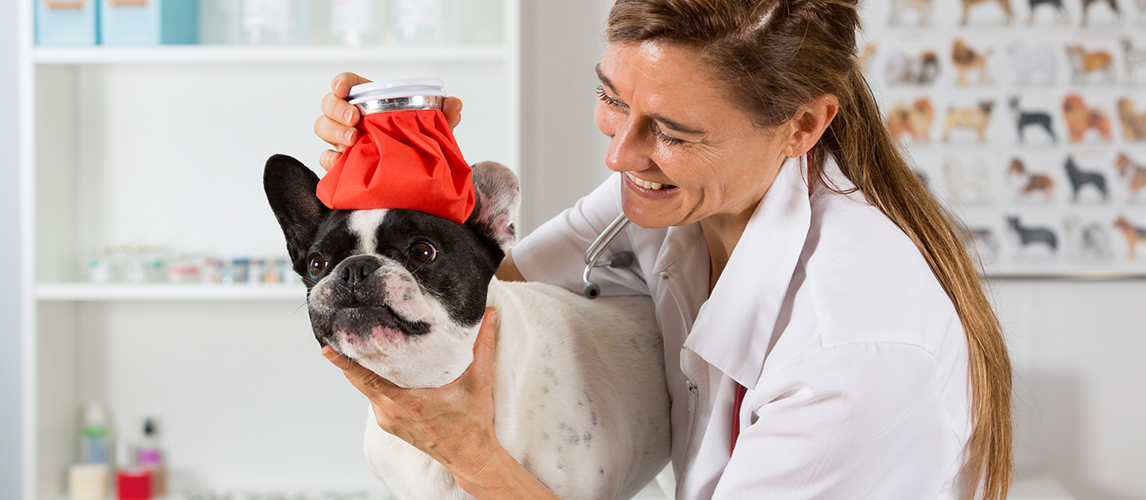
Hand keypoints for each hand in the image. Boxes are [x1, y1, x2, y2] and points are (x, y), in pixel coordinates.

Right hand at [315, 72, 464, 170]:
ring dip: (334, 132)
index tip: (343, 89)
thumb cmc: (415, 141)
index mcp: (369, 100)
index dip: (341, 82)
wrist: (413, 174)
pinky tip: (342, 162)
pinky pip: (325, 159)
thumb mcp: (430, 126)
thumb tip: (455, 103)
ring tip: (352, 140)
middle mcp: (350, 116)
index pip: (347, 83)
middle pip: (329, 104)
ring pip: (323, 128)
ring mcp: (342, 138)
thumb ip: (443, 114)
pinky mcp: (340, 162)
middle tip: (355, 120)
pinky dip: (330, 159)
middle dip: (337, 110)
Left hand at [321, 307, 499, 482]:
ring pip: (367, 389)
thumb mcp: (479, 381)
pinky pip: (376, 398)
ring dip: (364, 370)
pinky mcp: (391, 424)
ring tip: (364, 346)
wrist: (471, 457)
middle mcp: (391, 411)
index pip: (365, 378)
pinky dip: (375, 383)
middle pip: (360, 381)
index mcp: (406, 400)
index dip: (345, 362)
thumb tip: (491, 315)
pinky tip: (383, 370)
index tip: (328, 348)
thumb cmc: (472, 425)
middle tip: (345, 334)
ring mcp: (389, 419)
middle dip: (352, 358)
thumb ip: (484, 346)